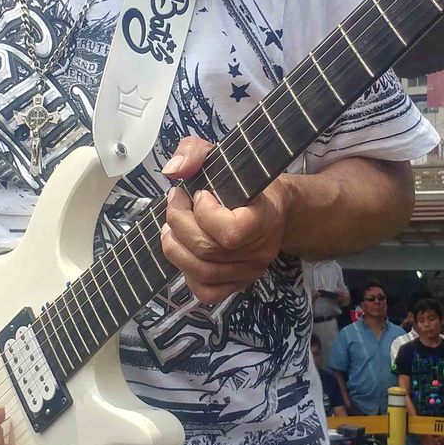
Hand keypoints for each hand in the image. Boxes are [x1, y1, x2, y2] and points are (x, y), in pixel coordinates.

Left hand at [160, 136, 287, 304]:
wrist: (274, 207)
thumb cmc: (246, 181)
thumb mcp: (223, 155)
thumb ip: (195, 152)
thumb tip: (175, 170)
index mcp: (266, 218)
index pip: (231, 232)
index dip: (206, 215)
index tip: (200, 194)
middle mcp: (260, 251)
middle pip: (208, 251)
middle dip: (179, 224)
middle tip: (175, 203)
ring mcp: (250, 272)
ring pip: (203, 273)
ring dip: (175, 248)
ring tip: (169, 228)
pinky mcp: (239, 285)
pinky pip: (207, 292)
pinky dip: (187, 274)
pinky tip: (184, 252)